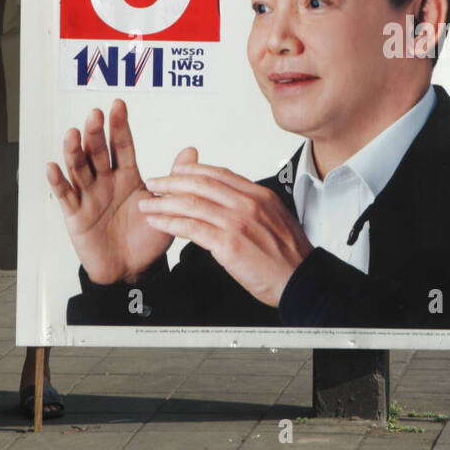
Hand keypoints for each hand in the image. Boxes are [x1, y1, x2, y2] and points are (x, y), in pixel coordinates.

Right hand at [45, 99, 184, 284]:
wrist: (134, 269)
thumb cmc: (148, 237)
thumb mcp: (167, 206)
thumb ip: (174, 178)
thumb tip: (191, 150)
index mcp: (127, 176)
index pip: (122, 146)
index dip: (119, 126)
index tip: (118, 105)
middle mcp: (106, 181)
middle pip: (98, 152)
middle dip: (96, 133)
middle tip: (96, 114)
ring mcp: (89, 196)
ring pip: (79, 169)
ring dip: (74, 151)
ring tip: (74, 134)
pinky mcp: (75, 215)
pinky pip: (65, 197)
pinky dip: (58, 182)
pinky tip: (53, 167)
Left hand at [138, 162, 313, 307]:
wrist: (300, 280)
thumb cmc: (289, 256)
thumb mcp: (276, 218)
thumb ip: (253, 205)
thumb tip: (233, 199)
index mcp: (260, 195)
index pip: (220, 174)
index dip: (193, 170)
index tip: (177, 171)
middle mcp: (248, 204)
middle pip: (201, 185)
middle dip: (172, 182)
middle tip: (154, 182)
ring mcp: (238, 223)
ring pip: (192, 205)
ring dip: (164, 202)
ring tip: (148, 204)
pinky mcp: (229, 244)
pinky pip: (192, 228)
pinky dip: (171, 223)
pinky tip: (159, 223)